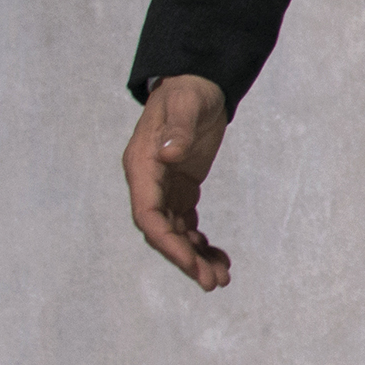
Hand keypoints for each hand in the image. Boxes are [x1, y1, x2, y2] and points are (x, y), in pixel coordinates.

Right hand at [123, 75, 231, 287]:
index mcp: (142, 166)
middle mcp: (149, 182)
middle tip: (213, 282)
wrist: (197, 82)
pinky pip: (188, 224)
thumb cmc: (188, 90)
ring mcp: (164, 187)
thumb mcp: (186, 104)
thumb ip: (178, 127)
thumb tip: (168, 153)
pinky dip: (201, 242)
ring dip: (195, 256)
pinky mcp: (181, 188)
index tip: (191, 262)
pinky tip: (221, 258)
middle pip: (162, 232)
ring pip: (176, 233)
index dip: (167, 242)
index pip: (147, 215)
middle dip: (185, 259)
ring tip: (222, 278)